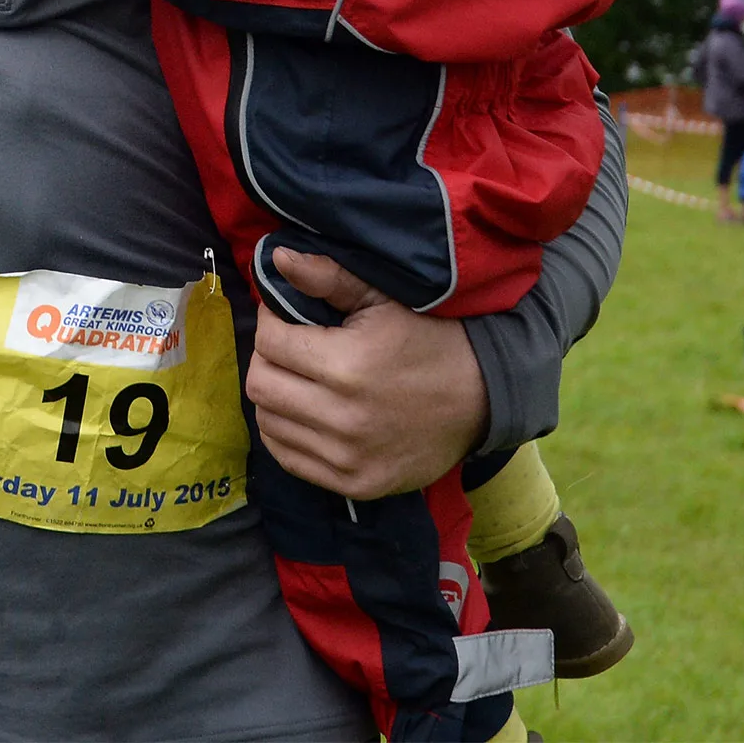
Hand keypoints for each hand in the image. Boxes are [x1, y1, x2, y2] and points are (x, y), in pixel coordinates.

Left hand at [246, 248, 486, 499]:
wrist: (483, 399)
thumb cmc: (430, 339)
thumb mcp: (382, 300)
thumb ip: (328, 278)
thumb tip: (276, 258)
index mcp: (347, 365)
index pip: (270, 342)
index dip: (270, 321)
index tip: (283, 315)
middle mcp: (343, 417)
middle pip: (260, 384)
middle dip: (266, 358)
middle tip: (286, 347)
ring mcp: (348, 457)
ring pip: (268, 422)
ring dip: (273, 395)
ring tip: (296, 378)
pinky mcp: (354, 484)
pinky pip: (288, 457)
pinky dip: (285, 432)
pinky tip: (303, 411)